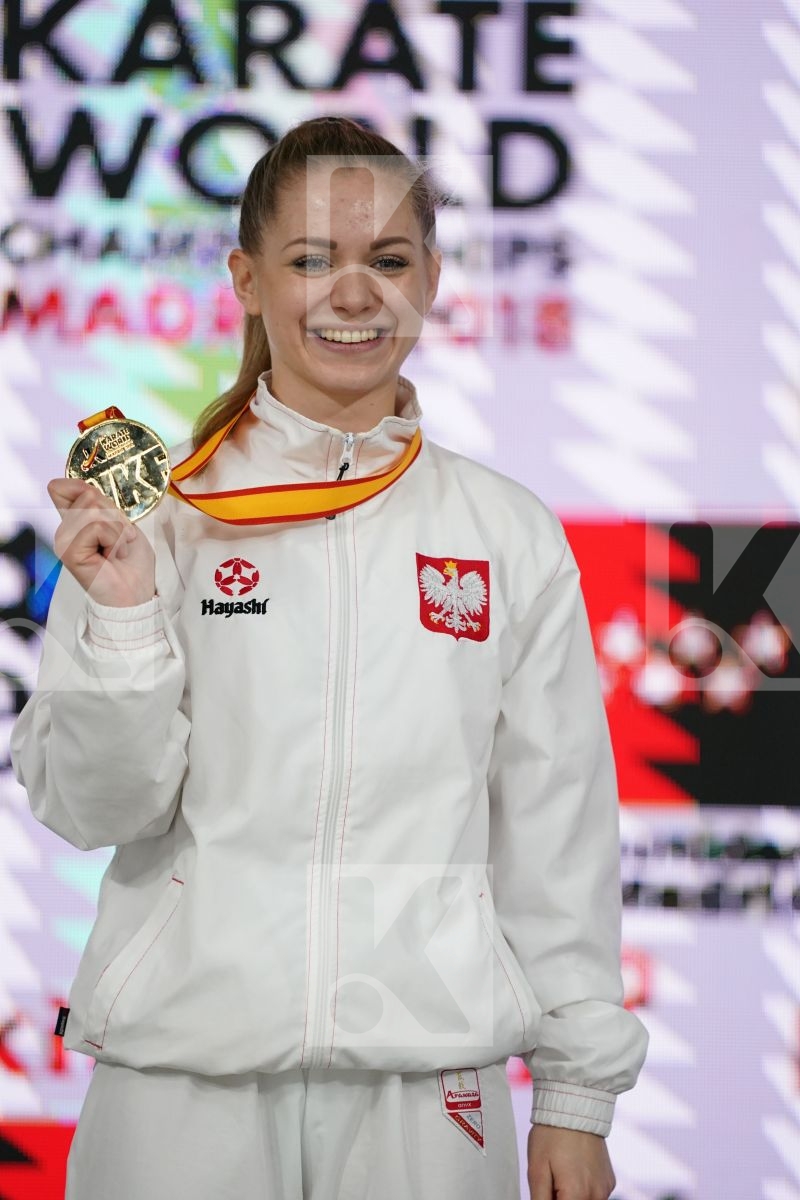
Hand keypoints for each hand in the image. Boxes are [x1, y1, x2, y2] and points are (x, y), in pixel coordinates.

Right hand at [47, 478, 155, 607]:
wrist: (136, 592)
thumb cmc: (132, 563)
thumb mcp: (121, 523)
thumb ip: (100, 504)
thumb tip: (78, 487)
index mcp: (75, 521)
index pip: (63, 488)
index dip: (87, 491)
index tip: (110, 515)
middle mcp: (65, 530)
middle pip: (88, 495)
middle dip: (115, 516)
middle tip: (119, 539)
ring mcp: (64, 541)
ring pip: (92, 509)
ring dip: (117, 529)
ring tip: (117, 549)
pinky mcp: (69, 552)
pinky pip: (95, 527)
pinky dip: (114, 539)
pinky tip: (112, 556)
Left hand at [527, 1124, 615, 1199]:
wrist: (575, 1106)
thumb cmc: (552, 1134)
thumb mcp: (536, 1169)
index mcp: (576, 1195)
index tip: (546, 1191)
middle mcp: (596, 1195)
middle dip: (561, 1199)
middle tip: (551, 1183)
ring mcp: (605, 1188)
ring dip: (573, 1197)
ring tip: (561, 1174)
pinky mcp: (610, 1180)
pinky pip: (595, 1194)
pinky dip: (584, 1190)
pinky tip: (574, 1170)